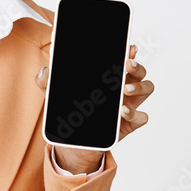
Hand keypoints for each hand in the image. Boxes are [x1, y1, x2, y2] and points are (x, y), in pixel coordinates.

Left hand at [35, 44, 153, 173]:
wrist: (75, 143)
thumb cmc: (72, 114)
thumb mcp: (56, 96)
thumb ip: (48, 83)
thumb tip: (44, 71)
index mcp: (108, 78)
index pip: (121, 59)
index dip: (128, 51)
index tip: (129, 47)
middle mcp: (121, 89)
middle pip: (139, 71)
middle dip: (136, 66)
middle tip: (127, 64)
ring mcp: (128, 105)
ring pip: (146, 88)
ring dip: (138, 86)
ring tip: (124, 90)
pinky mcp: (129, 123)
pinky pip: (141, 116)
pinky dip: (134, 113)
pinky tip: (122, 111)